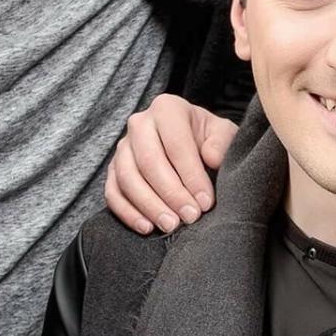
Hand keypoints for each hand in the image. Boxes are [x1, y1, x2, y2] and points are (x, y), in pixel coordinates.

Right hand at [104, 94, 237, 234]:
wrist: (192, 143)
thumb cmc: (208, 139)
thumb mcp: (223, 134)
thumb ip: (221, 142)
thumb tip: (212, 158)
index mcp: (167, 108)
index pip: (176, 145)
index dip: (191, 176)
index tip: (206, 202)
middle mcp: (139, 123)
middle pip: (149, 162)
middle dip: (171, 194)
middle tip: (190, 217)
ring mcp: (122, 147)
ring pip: (128, 178)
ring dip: (149, 206)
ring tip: (171, 226)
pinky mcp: (112, 170)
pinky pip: (112, 192)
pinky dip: (128, 212)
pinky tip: (147, 227)